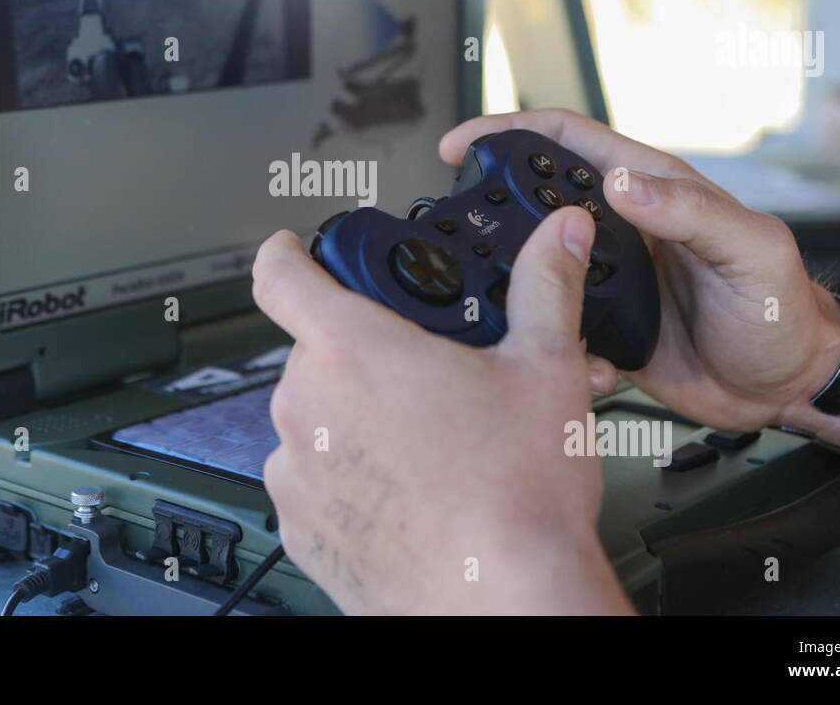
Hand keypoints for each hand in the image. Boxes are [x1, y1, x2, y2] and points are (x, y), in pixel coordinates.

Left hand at [252, 207, 632, 614]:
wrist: (507, 602)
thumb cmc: (517, 494)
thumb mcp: (545, 366)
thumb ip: (545, 285)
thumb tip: (559, 236)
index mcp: (351, 349)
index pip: (281, 274)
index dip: (286, 252)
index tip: (291, 250)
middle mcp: (306, 407)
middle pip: (313, 353)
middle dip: (362, 356)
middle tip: (424, 379)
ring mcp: (296, 474)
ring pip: (313, 421)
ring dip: (353, 420)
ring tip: (426, 444)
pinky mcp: (301, 530)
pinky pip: (311, 483)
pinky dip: (347, 480)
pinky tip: (407, 492)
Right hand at [441, 109, 839, 432]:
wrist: (786, 386)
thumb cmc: (781, 310)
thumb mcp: (748, 249)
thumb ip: (688, 211)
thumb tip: (620, 182)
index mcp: (649, 191)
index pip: (565, 141)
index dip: (509, 131)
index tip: (461, 145)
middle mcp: (619, 230)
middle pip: (534, 201)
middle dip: (488, 206)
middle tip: (455, 228)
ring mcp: (606, 279)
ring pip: (534, 267)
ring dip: (509, 283)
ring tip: (493, 303)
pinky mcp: (602, 327)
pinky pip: (553, 325)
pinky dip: (546, 339)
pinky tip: (557, 356)